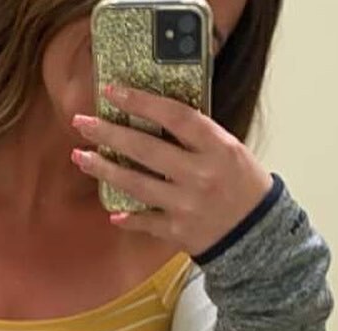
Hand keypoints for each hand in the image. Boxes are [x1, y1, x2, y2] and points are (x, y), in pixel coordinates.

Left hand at [71, 84, 273, 256]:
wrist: (256, 231)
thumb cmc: (241, 184)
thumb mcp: (228, 150)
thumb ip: (196, 136)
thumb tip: (152, 116)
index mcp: (217, 147)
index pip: (175, 116)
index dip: (142, 102)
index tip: (113, 92)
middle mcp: (199, 174)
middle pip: (146, 149)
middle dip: (109, 134)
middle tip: (81, 122)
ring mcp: (186, 204)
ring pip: (137, 185)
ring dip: (104, 170)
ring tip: (81, 157)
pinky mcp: (177, 230)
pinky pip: (145, 221)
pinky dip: (128, 217)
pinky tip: (112, 212)